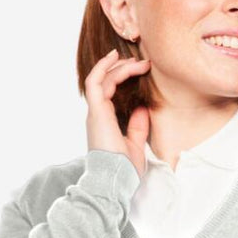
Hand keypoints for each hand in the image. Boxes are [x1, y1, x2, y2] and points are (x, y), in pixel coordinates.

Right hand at [85, 48, 151, 176]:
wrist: (115, 180)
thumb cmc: (124, 169)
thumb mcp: (136, 145)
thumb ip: (138, 126)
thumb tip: (142, 108)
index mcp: (105, 122)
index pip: (110, 92)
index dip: (123, 78)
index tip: (140, 69)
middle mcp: (97, 115)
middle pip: (106, 82)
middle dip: (123, 68)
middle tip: (143, 61)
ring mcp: (95, 112)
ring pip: (101, 79)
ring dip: (118, 66)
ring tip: (137, 60)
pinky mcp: (96, 111)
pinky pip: (95, 82)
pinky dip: (103, 67)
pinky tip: (115, 57)